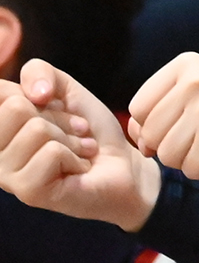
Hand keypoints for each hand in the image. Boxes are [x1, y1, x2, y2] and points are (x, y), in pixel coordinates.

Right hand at [0, 62, 159, 229]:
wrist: (123, 164)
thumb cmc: (89, 129)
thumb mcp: (65, 89)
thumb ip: (39, 72)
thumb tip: (34, 94)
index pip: (0, 92)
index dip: (37, 93)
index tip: (53, 110)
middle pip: (16, 108)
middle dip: (57, 117)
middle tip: (72, 133)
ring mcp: (6, 174)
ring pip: (36, 130)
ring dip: (69, 138)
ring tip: (76, 151)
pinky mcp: (27, 191)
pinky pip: (51, 153)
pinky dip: (75, 156)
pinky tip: (77, 168)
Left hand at [126, 53, 198, 205]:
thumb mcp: (193, 106)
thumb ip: (155, 113)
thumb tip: (138, 135)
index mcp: (190, 65)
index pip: (138, 108)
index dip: (155, 127)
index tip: (189, 124)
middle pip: (150, 132)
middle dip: (172, 146)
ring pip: (166, 153)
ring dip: (188, 160)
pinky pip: (188, 168)